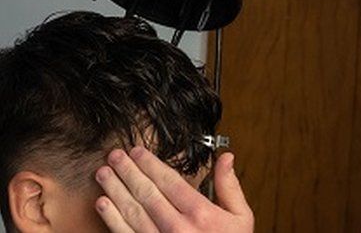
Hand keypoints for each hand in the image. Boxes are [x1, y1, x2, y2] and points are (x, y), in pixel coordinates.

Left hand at [94, 147, 253, 232]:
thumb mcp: (241, 217)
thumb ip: (230, 186)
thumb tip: (226, 157)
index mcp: (201, 214)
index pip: (169, 181)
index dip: (150, 164)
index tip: (138, 151)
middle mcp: (178, 228)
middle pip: (147, 193)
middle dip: (128, 171)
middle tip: (114, 156)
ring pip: (132, 211)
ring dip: (115, 190)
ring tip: (103, 174)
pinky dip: (111, 218)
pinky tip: (103, 204)